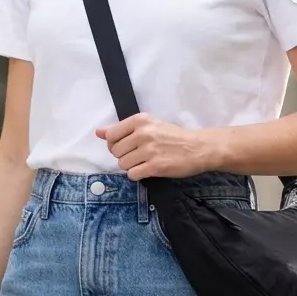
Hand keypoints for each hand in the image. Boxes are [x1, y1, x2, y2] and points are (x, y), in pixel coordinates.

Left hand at [95, 114, 212, 179]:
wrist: (198, 147)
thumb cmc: (173, 136)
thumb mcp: (149, 125)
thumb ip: (123, 129)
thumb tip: (98, 132)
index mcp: (140, 120)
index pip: (111, 135)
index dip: (114, 144)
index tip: (125, 146)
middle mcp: (143, 134)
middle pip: (115, 152)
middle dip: (124, 156)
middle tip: (138, 156)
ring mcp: (149, 151)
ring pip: (123, 164)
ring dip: (131, 166)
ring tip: (144, 162)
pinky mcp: (155, 166)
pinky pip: (133, 175)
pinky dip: (138, 175)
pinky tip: (147, 170)